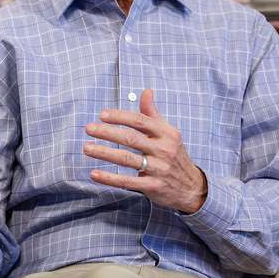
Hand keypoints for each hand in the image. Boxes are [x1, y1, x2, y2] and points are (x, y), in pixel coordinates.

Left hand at [83, 88, 207, 213]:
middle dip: (107, 132)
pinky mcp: (153, 186)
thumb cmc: (174, 155)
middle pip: (131, 138)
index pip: (140, 121)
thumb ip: (153, 114)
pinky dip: (110, 178)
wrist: (191, 186)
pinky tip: (94, 174)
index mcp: (166, 133)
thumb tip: (146, 91)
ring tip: (87, 148)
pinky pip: (128, 181)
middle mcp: (163, 150)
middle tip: (88, 129)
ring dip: (104, 153)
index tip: (102, 115)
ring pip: (127, 159)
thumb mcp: (168, 133)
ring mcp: (159, 169)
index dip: (120, 117)